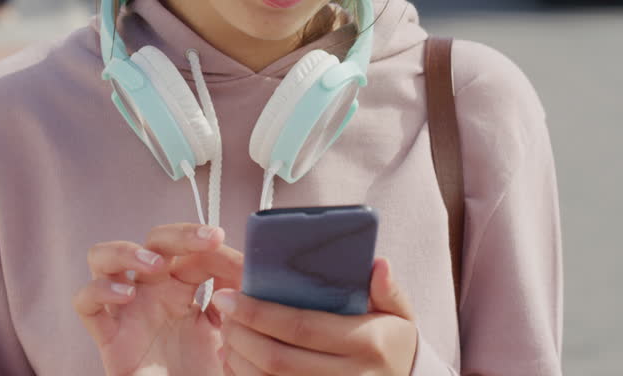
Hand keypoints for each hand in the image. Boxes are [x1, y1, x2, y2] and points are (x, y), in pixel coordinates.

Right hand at [74, 224, 243, 375]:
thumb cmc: (204, 374)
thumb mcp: (230, 336)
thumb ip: (238, 306)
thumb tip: (249, 275)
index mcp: (184, 287)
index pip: (195, 251)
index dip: (219, 250)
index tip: (247, 265)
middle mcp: (152, 291)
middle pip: (155, 240)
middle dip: (183, 233)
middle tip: (211, 239)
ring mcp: (127, 309)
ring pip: (104, 257)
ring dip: (127, 251)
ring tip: (155, 264)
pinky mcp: (108, 335)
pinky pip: (86, 303)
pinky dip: (99, 291)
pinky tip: (125, 295)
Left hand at [213, 258, 418, 374]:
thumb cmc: (392, 343)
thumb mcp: (399, 314)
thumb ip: (387, 289)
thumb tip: (377, 264)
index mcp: (367, 343)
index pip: (302, 327)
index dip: (258, 312)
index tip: (229, 294)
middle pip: (278, 359)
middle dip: (241, 333)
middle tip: (222, 309)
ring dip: (239, 358)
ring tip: (227, 332)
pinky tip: (237, 359)